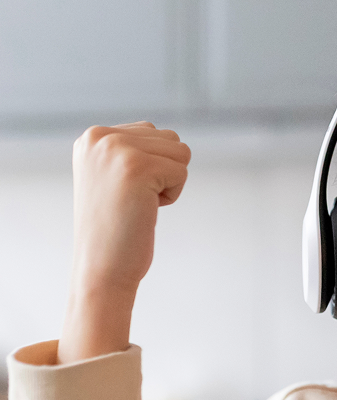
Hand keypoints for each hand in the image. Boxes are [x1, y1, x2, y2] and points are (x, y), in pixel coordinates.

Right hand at [59, 122, 190, 363]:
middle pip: (170, 139)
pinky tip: (145, 210)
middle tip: (133, 200)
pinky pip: (182, 173)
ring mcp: (116, 149)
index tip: (124, 192)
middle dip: (163, 173)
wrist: (100, 268)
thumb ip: (132, 150)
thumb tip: (171, 139)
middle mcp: (99, 136)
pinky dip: (171, 196)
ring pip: (180, 153)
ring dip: (169, 183)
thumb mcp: (113, 176)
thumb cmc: (114, 229)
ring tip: (139, 204)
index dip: (151, 168)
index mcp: (92, 136)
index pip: (152, 131)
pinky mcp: (137, 167)